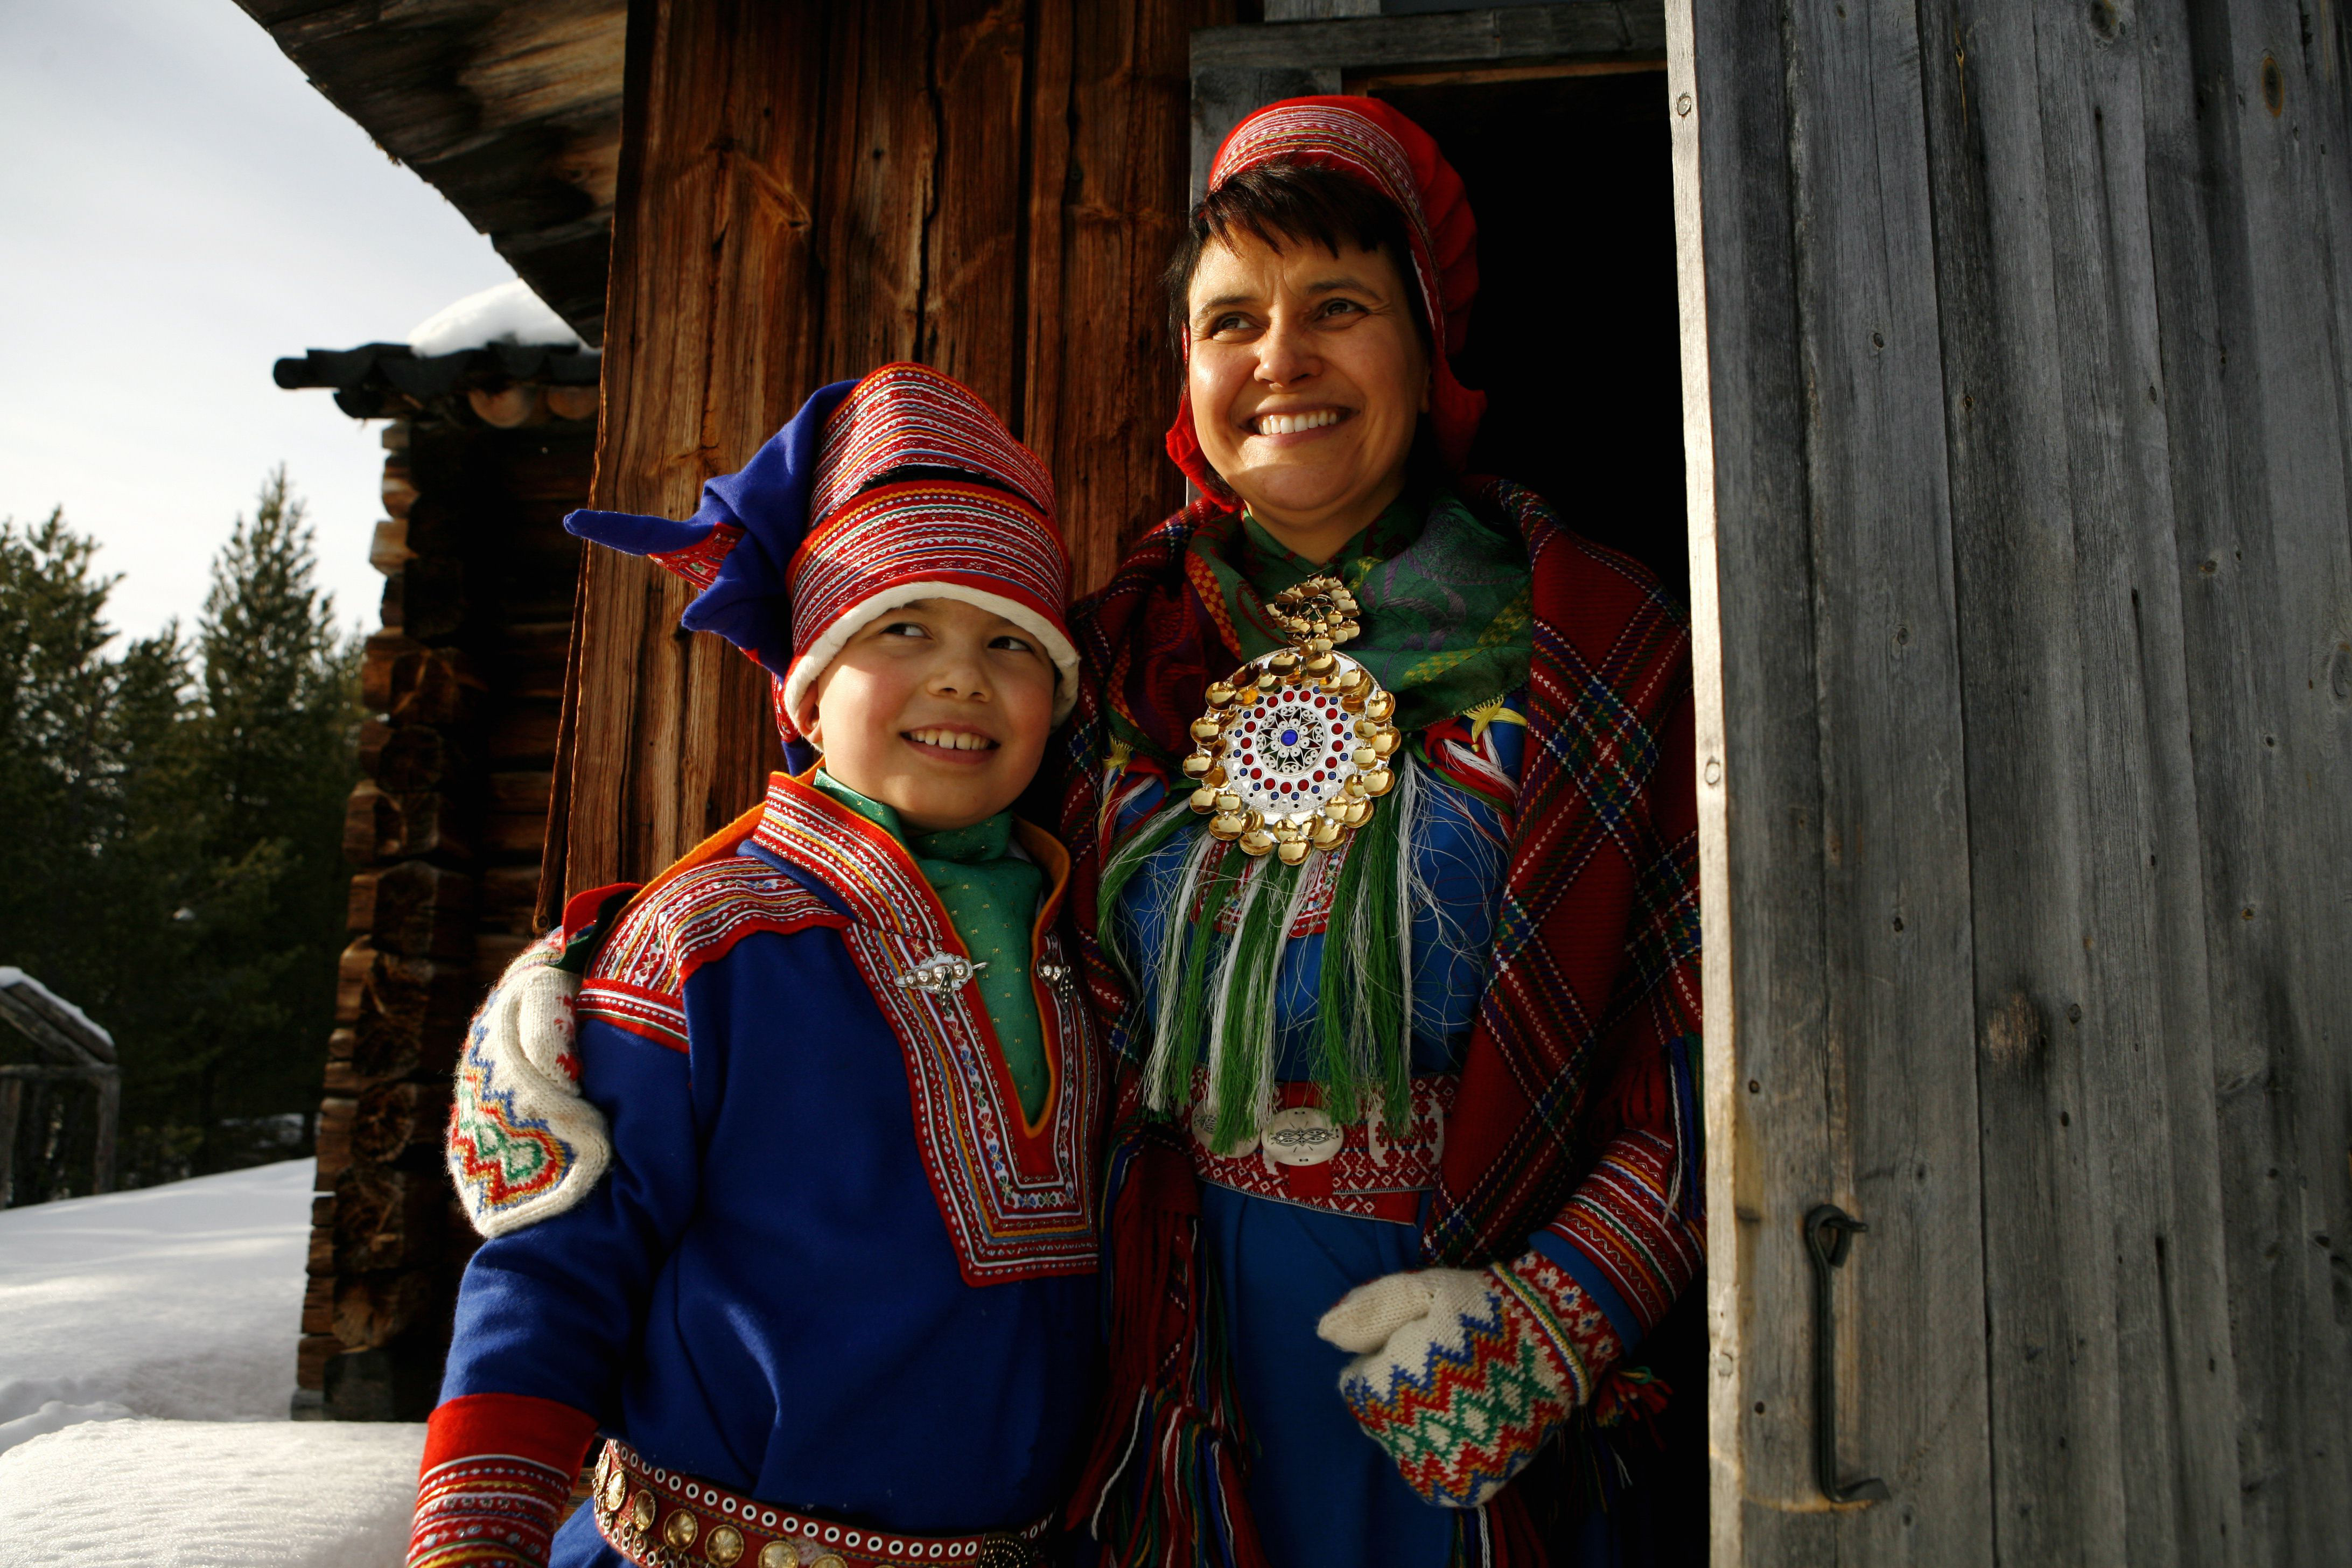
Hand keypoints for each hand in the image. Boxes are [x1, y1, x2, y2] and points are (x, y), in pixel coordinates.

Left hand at [1316, 1261, 1595, 1508]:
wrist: (1553, 1335)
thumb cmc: (1480, 1305)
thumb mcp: (1420, 1287)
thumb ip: (1368, 1309)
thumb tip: (1324, 1334)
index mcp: (1398, 1381)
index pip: (1356, 1390)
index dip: (1378, 1363)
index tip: (1411, 1346)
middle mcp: (1418, 1432)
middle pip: (1378, 1424)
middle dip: (1394, 1396)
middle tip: (1435, 1369)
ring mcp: (1447, 1463)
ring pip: (1402, 1453)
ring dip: (1413, 1430)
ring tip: (1447, 1397)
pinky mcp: (1476, 1482)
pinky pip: (1435, 1482)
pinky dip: (1438, 1459)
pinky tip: (1458, 1427)